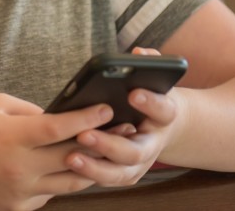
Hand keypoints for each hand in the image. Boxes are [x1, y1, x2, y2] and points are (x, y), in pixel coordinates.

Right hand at [0, 93, 112, 210]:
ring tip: (108, 152)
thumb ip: (32, 111)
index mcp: (12, 136)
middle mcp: (19, 167)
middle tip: (123, 130)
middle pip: (72, 157)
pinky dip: (61, 181)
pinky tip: (72, 169)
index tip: (108, 108)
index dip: (87, 118)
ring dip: (90, 167)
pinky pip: (50, 195)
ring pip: (70, 182)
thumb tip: (64, 117)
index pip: (59, 128)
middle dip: (100, 142)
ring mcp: (19, 191)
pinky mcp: (16, 207)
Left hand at [62, 47, 181, 187]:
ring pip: (120, 173)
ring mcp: (140, 164)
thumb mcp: (156, 77)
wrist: (161, 125)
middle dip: (109, 144)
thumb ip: (150, 63)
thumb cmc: (152, 95)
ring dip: (95, 166)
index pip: (163, 110)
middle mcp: (154, 145)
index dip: (150, 102)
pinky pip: (108, 180)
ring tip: (71, 156)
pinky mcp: (126, 174)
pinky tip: (68, 165)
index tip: (134, 93)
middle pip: (135, 152)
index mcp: (165, 116)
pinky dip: (89, 175)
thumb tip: (139, 53)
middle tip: (84, 134)